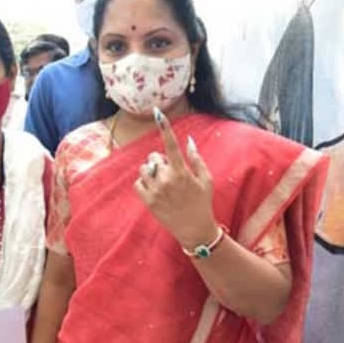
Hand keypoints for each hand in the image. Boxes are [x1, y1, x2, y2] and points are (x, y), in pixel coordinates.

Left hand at [135, 107, 219, 248]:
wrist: (194, 229)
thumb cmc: (202, 203)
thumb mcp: (206, 180)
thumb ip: (196, 159)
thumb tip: (188, 141)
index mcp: (182, 172)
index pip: (171, 145)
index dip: (165, 127)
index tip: (158, 113)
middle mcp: (167, 179)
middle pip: (154, 157)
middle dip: (159, 161)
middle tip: (169, 172)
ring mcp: (156, 191)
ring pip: (144, 169)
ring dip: (150, 172)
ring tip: (161, 183)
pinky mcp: (148, 201)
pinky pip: (137, 183)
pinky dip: (143, 184)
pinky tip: (154, 190)